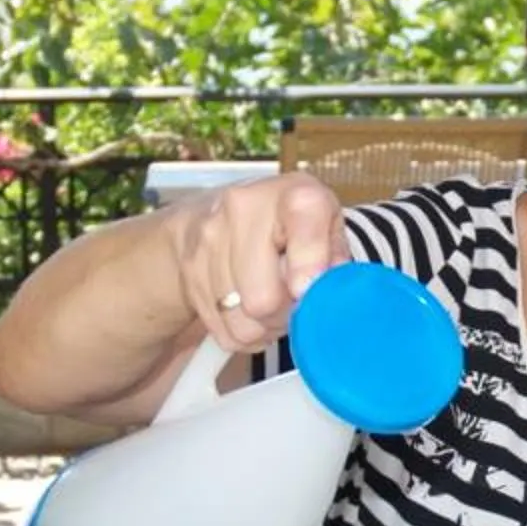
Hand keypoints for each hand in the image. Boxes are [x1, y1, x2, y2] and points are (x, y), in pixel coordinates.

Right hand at [174, 171, 345, 353]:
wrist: (219, 212)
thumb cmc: (288, 222)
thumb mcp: (326, 226)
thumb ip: (337, 260)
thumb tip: (330, 296)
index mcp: (292, 194)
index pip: (303, 227)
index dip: (307, 267)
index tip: (307, 290)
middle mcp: (244, 209)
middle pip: (263, 299)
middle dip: (284, 314)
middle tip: (293, 301)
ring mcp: (209, 240)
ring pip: (242, 322)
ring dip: (264, 326)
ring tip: (272, 302)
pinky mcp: (189, 270)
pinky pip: (224, 331)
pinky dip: (242, 332)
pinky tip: (249, 308)